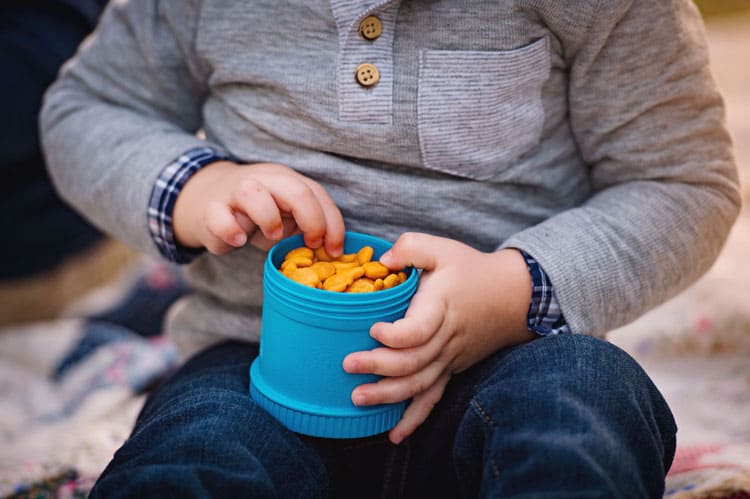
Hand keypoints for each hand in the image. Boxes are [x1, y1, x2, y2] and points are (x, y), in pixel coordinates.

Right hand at [173, 161, 344, 254]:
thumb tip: (332, 250)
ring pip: (252, 192)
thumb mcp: (288, 218)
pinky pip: (217, 215)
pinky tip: (239, 240)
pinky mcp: (211, 209)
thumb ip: (307, 226)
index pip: (318, 195)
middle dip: (312, 220)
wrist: (208, 201)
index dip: (332, 224)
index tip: (334, 251)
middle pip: (295, 190)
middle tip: (311, 244)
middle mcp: (264, 180)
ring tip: (273, 235)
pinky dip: (230, 229)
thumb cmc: (257, 214)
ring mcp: (235, 192)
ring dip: (269, 218)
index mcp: (287, 181)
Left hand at [342, 233, 535, 443]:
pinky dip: (414, 419)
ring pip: (419, 385)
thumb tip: (382, 259)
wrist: (513, 296)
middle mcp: (446, 338)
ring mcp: (450, 358)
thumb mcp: (443, 248)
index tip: (373, 329)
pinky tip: (394, 436)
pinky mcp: (451, 369)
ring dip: (388, 396)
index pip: (419, 330)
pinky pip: (433, 398)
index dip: (395, 335)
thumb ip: (411, 248)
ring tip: (358, 399)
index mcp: (441, 307)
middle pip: (412, 362)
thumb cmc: (472, 270)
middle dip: (378, 367)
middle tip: (348, 365)